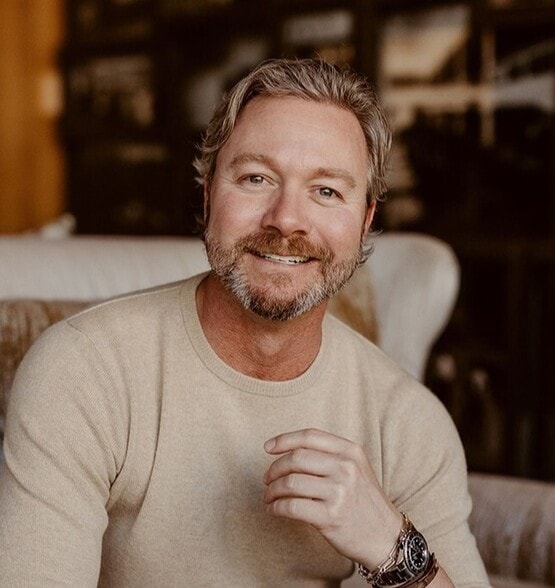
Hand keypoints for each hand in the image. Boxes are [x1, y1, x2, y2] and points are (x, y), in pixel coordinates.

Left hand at [263, 428, 402, 567]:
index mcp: (351, 451)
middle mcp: (346, 467)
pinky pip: (291, 506)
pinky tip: (274, 510)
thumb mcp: (356, 468)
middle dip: (275, 468)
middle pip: (296, 458)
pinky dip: (277, 507)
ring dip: (272, 490)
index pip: (310, 436)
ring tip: (269, 497)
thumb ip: (330, 455)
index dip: (284, 439)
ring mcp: (339, 492)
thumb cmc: (365, 502)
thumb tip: (288, 450)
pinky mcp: (331, 516)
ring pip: (290, 482)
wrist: (387, 537)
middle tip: (267, 479)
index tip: (268, 447)